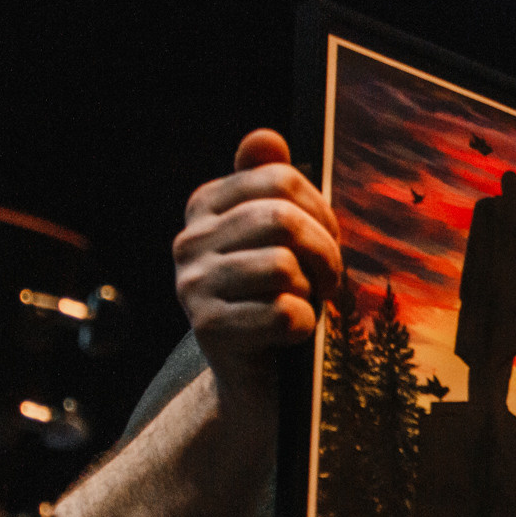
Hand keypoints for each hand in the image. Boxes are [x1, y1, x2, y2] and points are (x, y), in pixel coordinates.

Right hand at [173, 130, 341, 404]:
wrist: (254, 379)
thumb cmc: (277, 298)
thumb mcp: (280, 238)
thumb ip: (271, 185)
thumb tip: (265, 137)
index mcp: (206, 208)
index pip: (279, 178)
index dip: (321, 210)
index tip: (324, 241)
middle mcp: (189, 242)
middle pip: (282, 218)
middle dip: (323, 251)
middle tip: (325, 280)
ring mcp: (193, 286)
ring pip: (283, 265)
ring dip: (312, 290)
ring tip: (304, 304)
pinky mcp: (210, 330)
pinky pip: (283, 313)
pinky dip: (303, 326)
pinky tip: (289, 335)